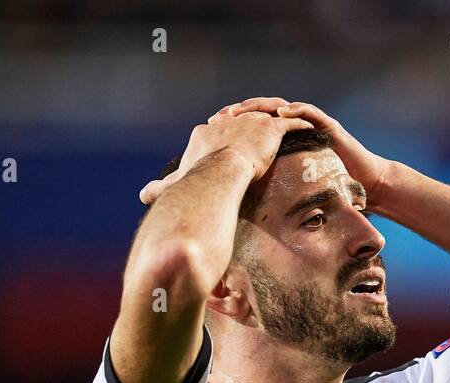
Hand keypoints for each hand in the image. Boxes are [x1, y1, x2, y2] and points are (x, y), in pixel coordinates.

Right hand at [138, 111, 312, 204]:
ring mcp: (249, 123)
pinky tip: (308, 129)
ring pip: (263, 119)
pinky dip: (298, 126)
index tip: (229, 144)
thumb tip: (142, 195)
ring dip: (274, 121)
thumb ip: (160, 188)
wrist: (222, 173)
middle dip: (248, 125)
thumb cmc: (198, 181)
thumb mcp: (175, 183)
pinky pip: (289, 125)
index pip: (213, 129)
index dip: (222, 135)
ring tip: (285, 126)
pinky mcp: (270, 130)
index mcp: (205, 132)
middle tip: (261, 135)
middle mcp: (227, 122)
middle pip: (239, 121)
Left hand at [214, 97, 394, 201]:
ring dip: (263, 106)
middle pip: (264, 112)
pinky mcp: (327, 125)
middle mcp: (294, 127)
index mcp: (283, 139)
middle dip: (243, 111)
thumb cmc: (328, 186)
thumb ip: (273, 186)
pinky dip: (295, 110)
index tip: (214, 127)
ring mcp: (311, 124)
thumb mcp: (292, 185)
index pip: (255, 126)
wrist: (363, 182)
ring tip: (246, 109)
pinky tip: (281, 112)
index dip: (235, 124)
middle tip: (224, 114)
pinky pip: (309, 113)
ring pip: (283, 106)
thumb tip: (241, 203)